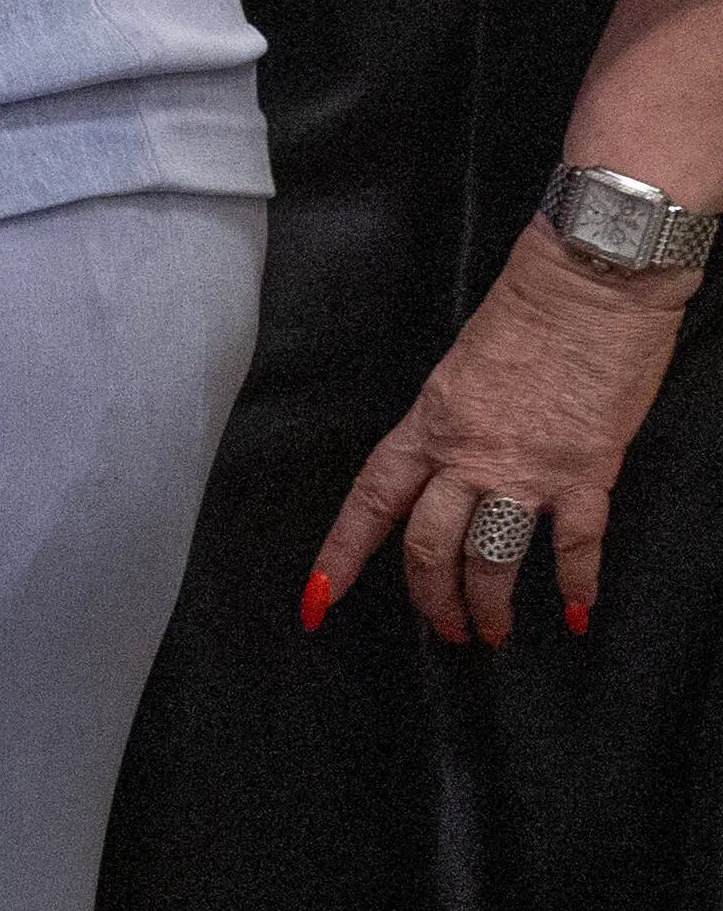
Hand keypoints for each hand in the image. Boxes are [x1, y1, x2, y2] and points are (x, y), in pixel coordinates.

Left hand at [308, 227, 698, 642]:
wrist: (591, 277)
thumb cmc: (529, 309)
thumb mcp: (462, 366)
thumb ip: (454, 420)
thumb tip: (455, 460)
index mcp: (428, 424)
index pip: (371, 502)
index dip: (342, 555)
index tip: (319, 598)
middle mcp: (467, 453)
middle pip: (428, 546)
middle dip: (431, 599)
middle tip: (445, 630)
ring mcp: (527, 466)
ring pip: (491, 558)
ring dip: (490, 605)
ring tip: (494, 633)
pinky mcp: (588, 468)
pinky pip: (576, 542)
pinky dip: (578, 583)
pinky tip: (577, 612)